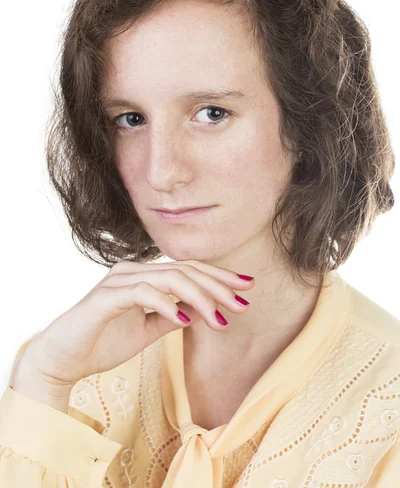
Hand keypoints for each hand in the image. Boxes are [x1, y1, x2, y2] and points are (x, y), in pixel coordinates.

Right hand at [14, 259, 253, 391]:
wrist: (62, 359)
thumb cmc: (102, 342)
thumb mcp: (148, 331)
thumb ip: (172, 316)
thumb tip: (204, 309)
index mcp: (143, 276)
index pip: (188, 269)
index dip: (219, 277)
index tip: (247, 289)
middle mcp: (132, 271)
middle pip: (184, 269)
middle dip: (218, 286)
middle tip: (243, 303)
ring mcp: (118, 281)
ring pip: (169, 277)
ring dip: (199, 297)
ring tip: (220, 319)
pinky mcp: (106, 297)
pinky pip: (142, 292)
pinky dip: (166, 303)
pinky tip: (183, 319)